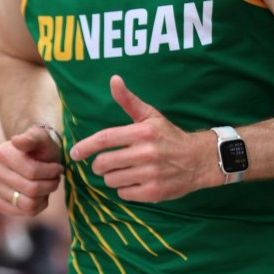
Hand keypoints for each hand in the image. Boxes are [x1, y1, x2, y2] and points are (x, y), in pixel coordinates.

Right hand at [0, 122, 63, 218]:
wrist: (35, 159)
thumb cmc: (41, 150)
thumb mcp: (42, 139)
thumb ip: (33, 137)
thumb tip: (16, 141)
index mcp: (2, 152)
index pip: (33, 172)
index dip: (51, 172)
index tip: (58, 168)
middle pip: (32, 189)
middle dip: (50, 185)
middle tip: (55, 178)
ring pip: (28, 204)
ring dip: (45, 196)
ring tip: (47, 185)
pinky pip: (25, 212)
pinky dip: (38, 205)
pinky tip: (39, 195)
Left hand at [68, 76, 211, 203]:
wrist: (199, 160)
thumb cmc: (169, 136)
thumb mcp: (150, 115)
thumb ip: (128, 101)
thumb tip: (114, 79)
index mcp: (142, 132)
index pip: (105, 139)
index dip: (85, 147)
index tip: (75, 153)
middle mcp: (146, 153)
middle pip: (103, 163)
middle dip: (99, 164)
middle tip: (106, 163)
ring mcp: (150, 174)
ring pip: (111, 180)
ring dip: (112, 177)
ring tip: (124, 170)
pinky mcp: (154, 192)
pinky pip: (124, 193)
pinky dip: (125, 189)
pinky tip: (136, 181)